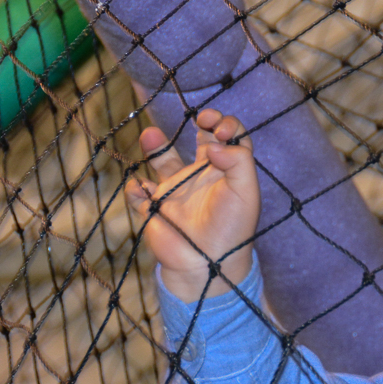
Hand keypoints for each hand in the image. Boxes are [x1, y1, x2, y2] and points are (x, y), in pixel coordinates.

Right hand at [125, 108, 258, 301]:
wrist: (207, 265)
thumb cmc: (232, 228)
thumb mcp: (246, 193)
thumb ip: (237, 161)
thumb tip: (214, 143)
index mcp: (227, 172)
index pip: (230, 138)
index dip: (225, 124)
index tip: (218, 128)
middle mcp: (203, 177)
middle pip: (200, 140)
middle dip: (200, 122)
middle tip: (200, 119)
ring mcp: (177, 191)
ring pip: (162, 159)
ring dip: (155, 145)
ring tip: (151, 136)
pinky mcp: (154, 208)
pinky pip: (137, 192)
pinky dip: (135, 188)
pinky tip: (144, 191)